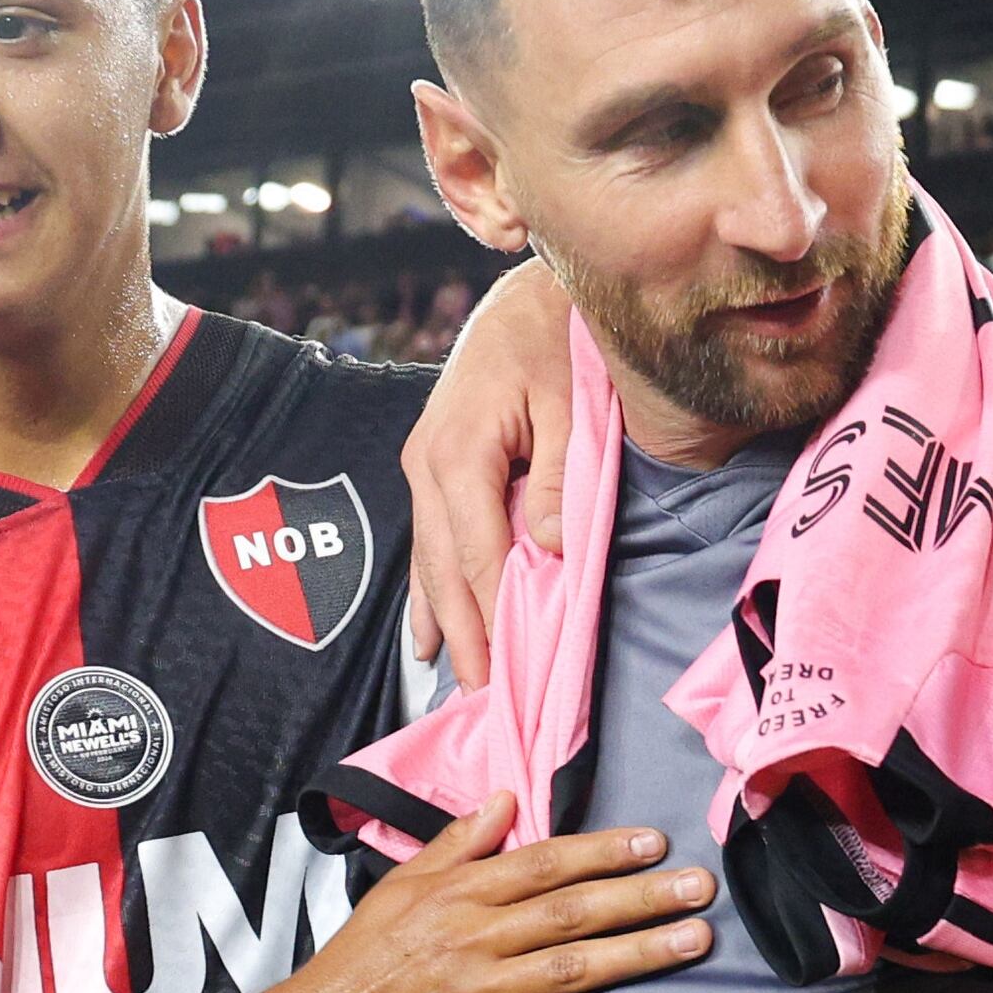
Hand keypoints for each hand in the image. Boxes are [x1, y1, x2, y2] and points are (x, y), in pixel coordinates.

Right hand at [254, 799, 711, 992]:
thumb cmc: (362, 957)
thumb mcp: (401, 887)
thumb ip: (459, 844)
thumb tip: (505, 798)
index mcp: (458, 894)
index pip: (543, 863)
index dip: (602, 851)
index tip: (655, 842)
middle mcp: (474, 937)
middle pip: (570, 911)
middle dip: (641, 897)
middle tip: (701, 888)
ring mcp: (477, 991)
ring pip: (569, 966)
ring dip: (637, 953)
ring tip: (694, 941)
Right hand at [402, 261, 573, 685]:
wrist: (529, 293)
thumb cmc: (558, 341)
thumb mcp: (570, 405)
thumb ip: (559, 477)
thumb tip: (545, 547)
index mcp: (459, 450)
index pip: (477, 554)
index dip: (491, 617)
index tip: (506, 672)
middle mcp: (427, 461)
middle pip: (444, 567)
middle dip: (464, 634)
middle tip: (482, 698)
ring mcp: (422, 462)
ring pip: (430, 558)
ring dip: (444, 619)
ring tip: (456, 679)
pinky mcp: (431, 462)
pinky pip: (430, 538)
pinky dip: (433, 588)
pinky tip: (429, 633)